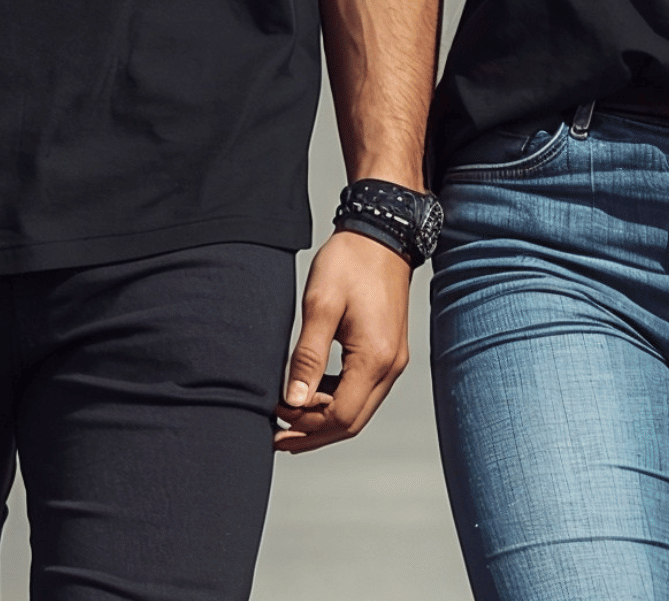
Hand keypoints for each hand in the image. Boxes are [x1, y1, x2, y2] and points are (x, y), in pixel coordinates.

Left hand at [274, 230, 411, 453]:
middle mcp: (390, 366)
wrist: (382, 233)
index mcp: (374, 358)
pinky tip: (312, 393)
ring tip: (289, 417)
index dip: (306, 426)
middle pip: (351, 421)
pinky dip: (336, 399)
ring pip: (358, 408)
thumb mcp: (320, 306)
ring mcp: (392, 360)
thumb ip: (307, 357)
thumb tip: (293, 402)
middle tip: (278, 436)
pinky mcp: (388, 351)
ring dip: (324, 419)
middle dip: (313, 433)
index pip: (340, 416)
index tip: (275, 419)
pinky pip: (363, 389)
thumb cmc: (350, 262)